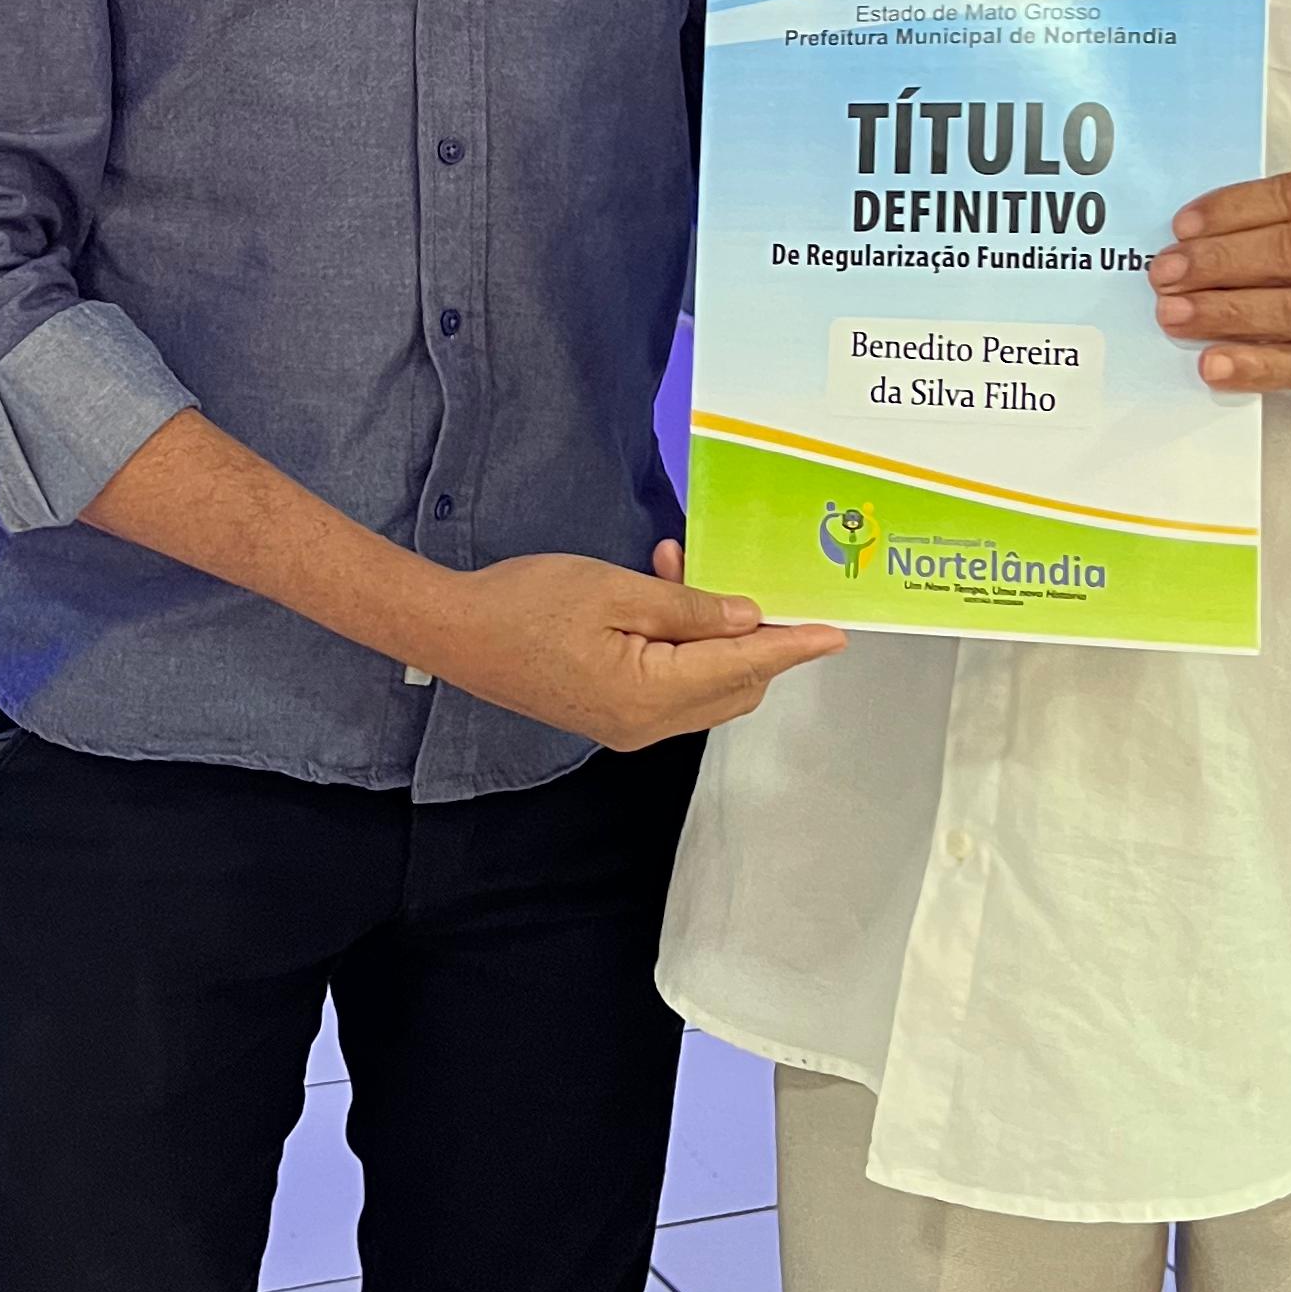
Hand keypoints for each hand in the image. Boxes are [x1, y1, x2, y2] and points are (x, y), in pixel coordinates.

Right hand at [432, 539, 844, 750]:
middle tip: (752, 578)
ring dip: (713, 633)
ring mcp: (628, 726)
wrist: (454, 633)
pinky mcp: (611, 714)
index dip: (792, 646)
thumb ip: (689, 609)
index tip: (835, 632)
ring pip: (706, 686)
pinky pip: (672, 685)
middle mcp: (647, 724)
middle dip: (756, 637)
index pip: (745, 669)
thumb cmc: (526, 603)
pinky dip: (684, 645)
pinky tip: (659, 591)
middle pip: (735, 687)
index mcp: (650, 695)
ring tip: (678, 565)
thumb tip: (749, 619)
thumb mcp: (614, 591)